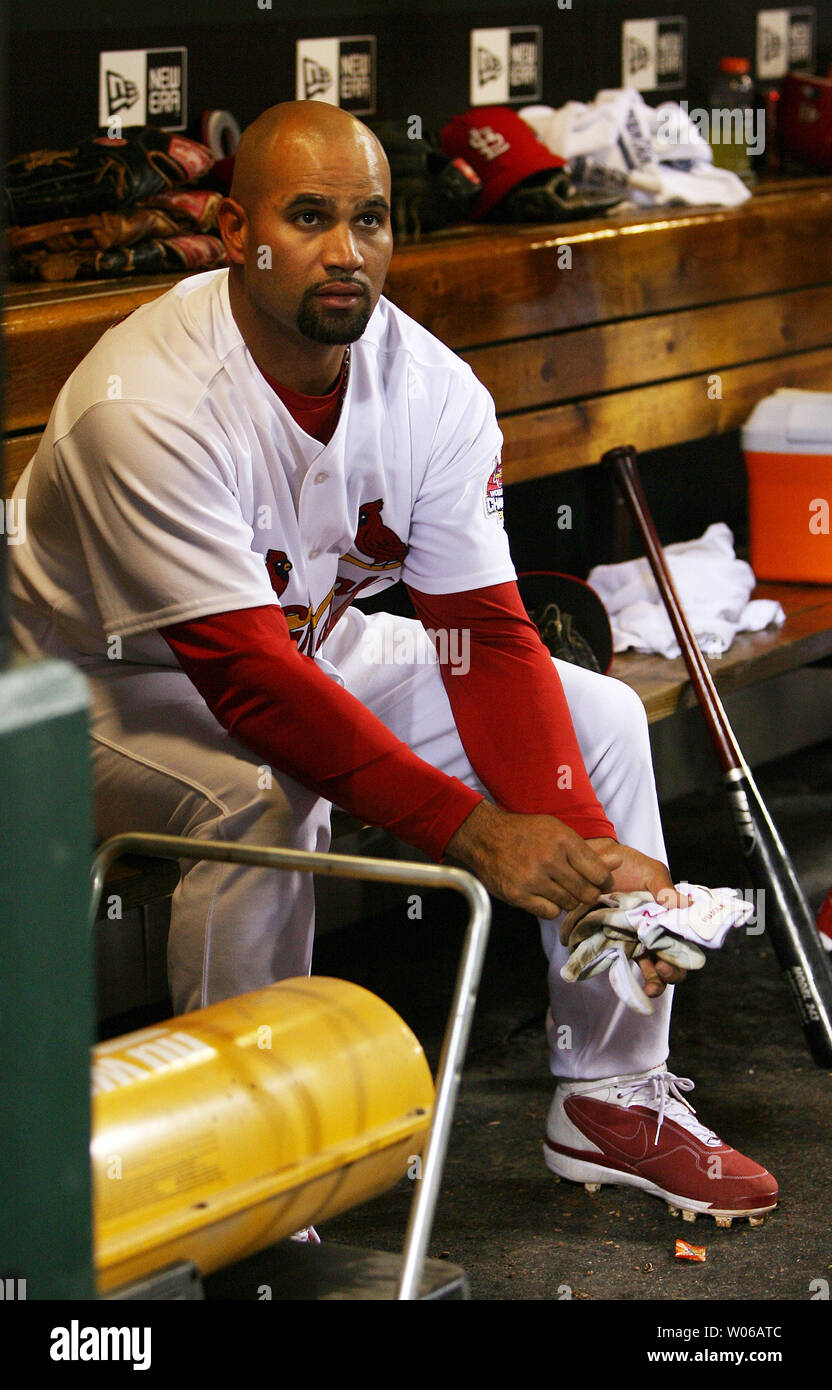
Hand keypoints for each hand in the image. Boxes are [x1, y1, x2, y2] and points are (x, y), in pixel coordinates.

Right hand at [445, 801, 614, 918]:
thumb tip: (619, 862)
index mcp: (564, 840)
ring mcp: (533, 878)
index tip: (599, 883)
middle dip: (587, 894)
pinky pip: (549, 912)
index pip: (599, 874)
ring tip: (556, 887)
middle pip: (586, 893)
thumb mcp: (558, 832)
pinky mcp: (519, 894)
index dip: (603, 882)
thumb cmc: (526, 833)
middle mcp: (550, 859)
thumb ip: (588, 851)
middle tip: (578, 888)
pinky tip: (542, 894)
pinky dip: (550, 907)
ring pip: (569, 904)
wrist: (486, 836)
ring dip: (567, 899)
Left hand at [582, 838, 691, 998]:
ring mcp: (633, 940)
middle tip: (664, 971)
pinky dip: (622, 970)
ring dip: (652, 981)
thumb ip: (666, 890)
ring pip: (647, 967)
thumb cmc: (629, 866)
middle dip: (669, 974)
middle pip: (668, 963)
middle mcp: (653, 933)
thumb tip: (686, 904)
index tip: (680, 959)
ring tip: (650, 989)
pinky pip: (620, 960)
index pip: (684, 946)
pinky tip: (624, 975)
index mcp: (669, 919)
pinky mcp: (612, 941)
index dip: (685, 959)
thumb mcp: (651, 873)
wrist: (596, 862)